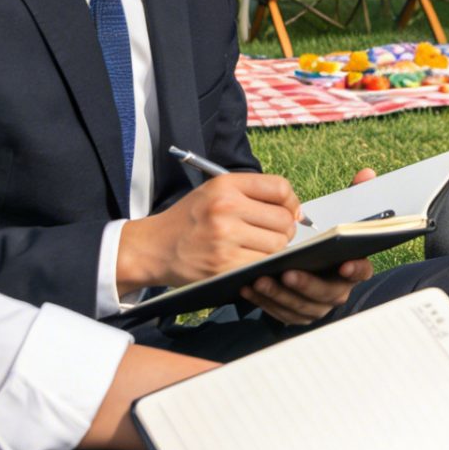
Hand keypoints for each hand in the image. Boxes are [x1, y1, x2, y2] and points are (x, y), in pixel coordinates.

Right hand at [115, 171, 299, 290]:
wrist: (154, 248)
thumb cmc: (188, 220)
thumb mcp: (213, 192)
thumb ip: (251, 194)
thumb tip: (294, 210)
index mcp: (226, 185)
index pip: (279, 188)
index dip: (291, 202)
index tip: (290, 211)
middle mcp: (226, 208)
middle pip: (283, 219)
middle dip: (284, 229)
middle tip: (272, 234)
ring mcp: (225, 237)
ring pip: (277, 244)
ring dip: (274, 248)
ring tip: (257, 247)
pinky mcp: (225, 264)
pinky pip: (263, 263)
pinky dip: (262, 264)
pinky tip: (249, 260)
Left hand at [241, 169, 375, 323]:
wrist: (301, 267)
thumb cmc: (321, 238)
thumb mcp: (337, 215)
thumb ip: (355, 196)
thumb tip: (367, 173)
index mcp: (352, 266)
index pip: (362, 271)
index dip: (356, 270)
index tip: (344, 264)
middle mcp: (336, 290)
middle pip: (328, 293)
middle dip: (307, 284)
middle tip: (289, 272)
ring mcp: (315, 305)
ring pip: (300, 306)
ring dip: (279, 295)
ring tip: (261, 278)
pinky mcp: (293, 314)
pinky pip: (279, 312)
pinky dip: (264, 301)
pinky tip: (248, 286)